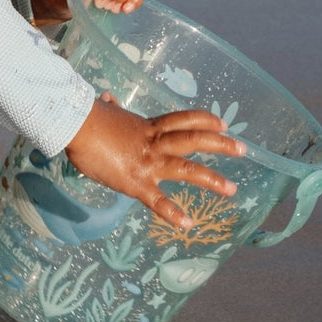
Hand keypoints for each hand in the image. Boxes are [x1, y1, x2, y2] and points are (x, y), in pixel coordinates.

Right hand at [65, 98, 244, 230]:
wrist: (77, 125)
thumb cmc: (87, 119)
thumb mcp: (106, 112)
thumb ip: (112, 108)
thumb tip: (106, 97)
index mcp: (148, 128)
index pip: (183, 120)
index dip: (205, 120)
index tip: (222, 123)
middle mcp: (154, 143)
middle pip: (194, 140)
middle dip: (221, 144)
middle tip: (243, 149)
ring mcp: (148, 163)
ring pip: (186, 169)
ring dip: (211, 179)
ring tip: (232, 189)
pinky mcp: (136, 183)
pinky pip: (157, 200)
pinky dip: (172, 213)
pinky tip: (188, 224)